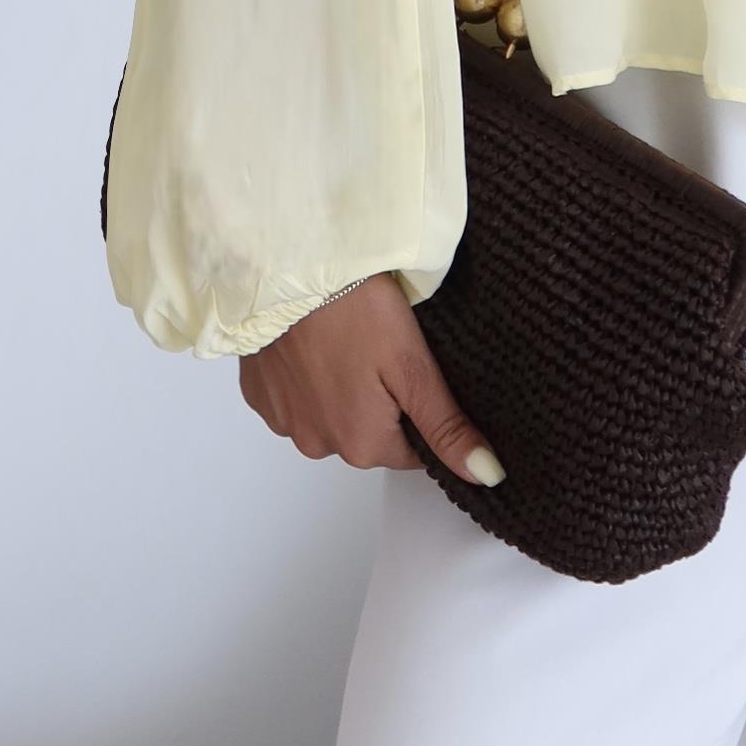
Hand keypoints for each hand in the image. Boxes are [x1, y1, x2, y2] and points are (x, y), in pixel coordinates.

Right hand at [238, 273, 504, 488]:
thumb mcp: (413, 366)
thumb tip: (486, 477)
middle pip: (369, 436)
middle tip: (381, 349)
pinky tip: (315, 344)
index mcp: (361, 446)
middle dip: (381, 402)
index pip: (412, 451)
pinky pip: (295, 400)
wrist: (288, 268)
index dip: (420, 412)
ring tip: (348, 341)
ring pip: (331, 417)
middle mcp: (318, 447)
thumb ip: (447, 426)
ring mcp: (283, 422)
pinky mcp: (258, 396)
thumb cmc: (355, 309)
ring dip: (342, 391)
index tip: (413, 372)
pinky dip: (308, 379)